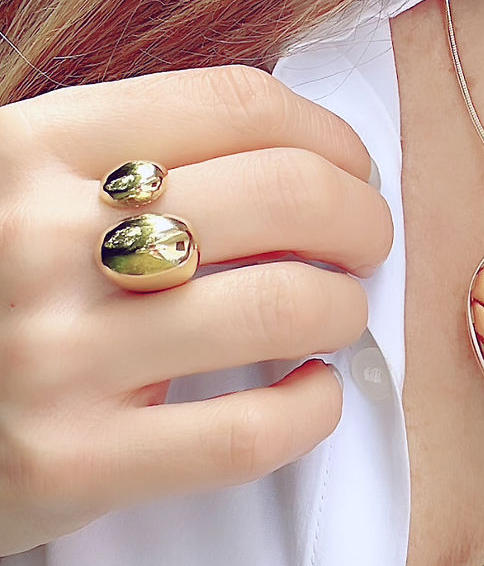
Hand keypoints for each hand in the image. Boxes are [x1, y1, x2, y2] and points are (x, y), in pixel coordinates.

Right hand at [0, 64, 392, 554]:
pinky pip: (248, 433)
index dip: (325, 133)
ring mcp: (58, 356)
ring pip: (284, 307)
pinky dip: (313, 411)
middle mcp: (42, 241)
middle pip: (282, 195)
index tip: (350, 166)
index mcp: (26, 150)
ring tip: (336, 317)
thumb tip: (284, 156)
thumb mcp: (6, 191)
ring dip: (344, 309)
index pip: (232, 103)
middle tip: (366, 244)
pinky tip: (310, 395)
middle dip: (360, 217)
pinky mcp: (73, 462)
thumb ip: (109, 160)